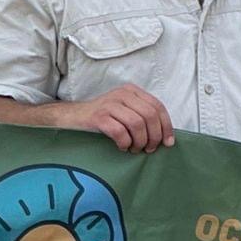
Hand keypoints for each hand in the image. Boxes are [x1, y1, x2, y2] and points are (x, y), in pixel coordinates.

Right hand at [54, 84, 174, 152]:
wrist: (72, 119)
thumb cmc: (102, 119)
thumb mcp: (124, 111)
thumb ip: (142, 117)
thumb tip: (165, 137)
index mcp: (132, 91)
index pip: (157, 107)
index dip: (166, 126)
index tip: (168, 143)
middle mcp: (122, 94)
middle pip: (150, 116)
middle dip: (154, 137)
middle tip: (148, 149)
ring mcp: (109, 104)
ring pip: (137, 124)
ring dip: (139, 142)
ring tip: (134, 149)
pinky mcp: (98, 117)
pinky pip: (120, 132)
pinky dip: (125, 143)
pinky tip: (122, 147)